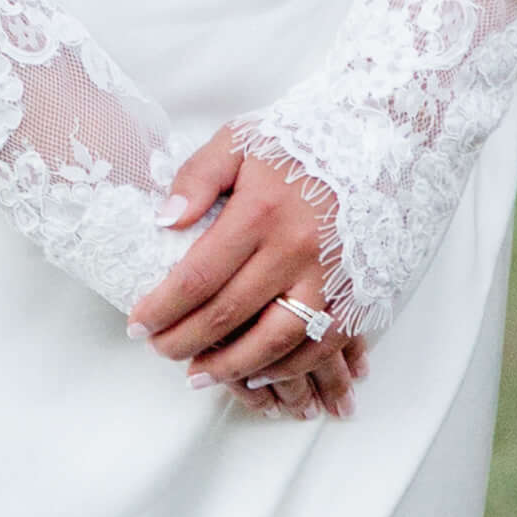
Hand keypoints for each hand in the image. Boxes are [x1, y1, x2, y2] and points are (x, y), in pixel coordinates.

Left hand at [139, 129, 360, 419]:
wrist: (378, 142)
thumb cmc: (301, 144)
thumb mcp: (240, 140)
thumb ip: (197, 176)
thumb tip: (164, 220)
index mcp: (262, 212)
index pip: (199, 275)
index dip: (163, 307)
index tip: (137, 324)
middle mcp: (297, 250)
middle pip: (231, 313)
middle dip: (186, 341)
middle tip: (158, 351)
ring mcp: (332, 277)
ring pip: (277, 341)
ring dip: (233, 367)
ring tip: (199, 376)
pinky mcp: (358, 294)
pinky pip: (322, 346)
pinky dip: (288, 369)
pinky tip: (257, 375)